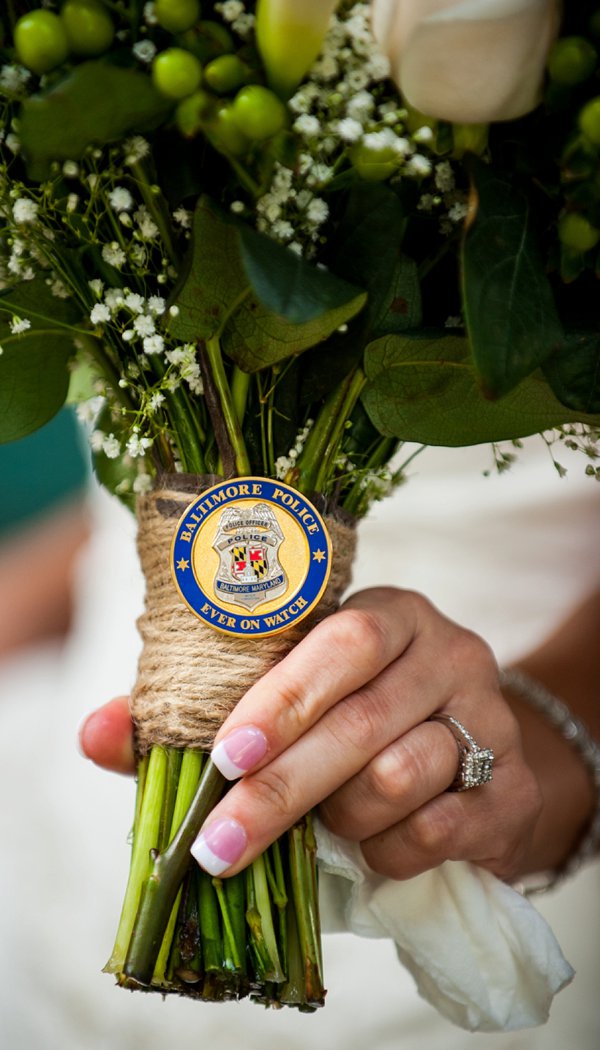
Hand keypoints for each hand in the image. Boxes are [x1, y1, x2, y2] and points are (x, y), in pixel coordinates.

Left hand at [80, 587, 540, 881]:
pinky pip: (437, 830)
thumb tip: (93, 732)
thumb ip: (193, 715)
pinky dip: (387, 852)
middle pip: (363, 721)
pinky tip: (372, 847)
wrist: (474, 762)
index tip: (224, 756)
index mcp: (391, 614)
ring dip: (341, 820)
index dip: (284, 699)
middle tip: (217, 845)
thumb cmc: (362, 723)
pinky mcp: (511, 786)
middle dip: (283, 790)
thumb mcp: (290, 704)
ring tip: (325, 827)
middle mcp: (449, 653)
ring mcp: (489, 717)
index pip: (343, 641)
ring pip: (399, 777)